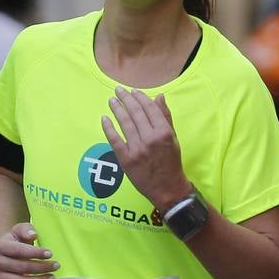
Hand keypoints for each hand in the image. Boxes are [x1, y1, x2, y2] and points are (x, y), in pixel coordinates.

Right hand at [0, 222, 56, 278]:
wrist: (4, 253)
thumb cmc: (16, 240)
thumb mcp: (20, 230)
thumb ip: (27, 229)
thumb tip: (33, 235)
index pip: (18, 251)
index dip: (35, 253)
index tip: (50, 254)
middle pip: (20, 268)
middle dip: (41, 268)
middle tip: (56, 266)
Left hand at [101, 86, 188, 208]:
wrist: (167, 188)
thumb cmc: (171, 162)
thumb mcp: (173, 138)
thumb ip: (165, 117)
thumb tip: (159, 96)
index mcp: (164, 132)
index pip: (149, 109)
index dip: (140, 97)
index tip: (133, 91)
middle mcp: (150, 139)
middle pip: (136, 113)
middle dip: (126, 99)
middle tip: (118, 90)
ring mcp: (137, 149)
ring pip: (125, 124)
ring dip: (117, 109)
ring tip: (112, 100)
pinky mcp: (126, 160)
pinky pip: (114, 140)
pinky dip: (108, 128)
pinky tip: (104, 119)